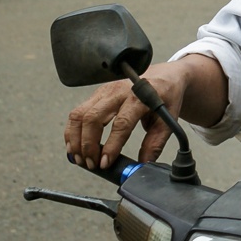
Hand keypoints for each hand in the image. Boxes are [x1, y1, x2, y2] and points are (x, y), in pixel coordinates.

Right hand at [63, 56, 217, 170]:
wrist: (164, 75)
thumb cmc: (166, 96)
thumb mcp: (168, 119)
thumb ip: (155, 142)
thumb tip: (143, 163)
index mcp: (140, 96)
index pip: (121, 123)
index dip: (111, 145)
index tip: (105, 163)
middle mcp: (118, 91)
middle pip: (93, 118)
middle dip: (88, 145)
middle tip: (92, 164)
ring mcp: (104, 91)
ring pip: (80, 114)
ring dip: (76, 139)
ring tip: (80, 159)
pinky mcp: (96, 94)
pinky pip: (77, 113)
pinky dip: (72, 131)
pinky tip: (75, 146)